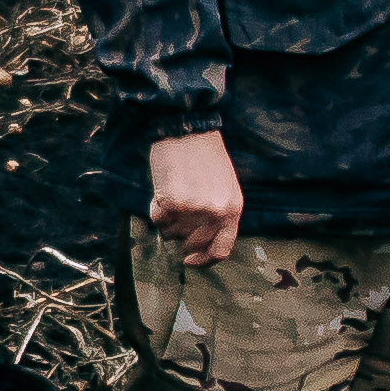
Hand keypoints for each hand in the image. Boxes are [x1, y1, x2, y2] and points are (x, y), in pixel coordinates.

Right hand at [143, 128, 243, 263]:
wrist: (187, 129)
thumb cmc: (205, 155)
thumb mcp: (225, 187)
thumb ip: (219, 215)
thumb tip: (198, 244)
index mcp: (233, 209)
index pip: (221, 250)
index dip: (204, 260)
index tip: (189, 260)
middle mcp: (216, 213)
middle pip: (193, 245)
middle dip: (181, 237)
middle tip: (176, 221)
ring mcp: (193, 209)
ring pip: (172, 233)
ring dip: (168, 220)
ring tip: (173, 194)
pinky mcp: (171, 202)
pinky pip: (157, 220)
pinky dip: (156, 209)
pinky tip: (163, 190)